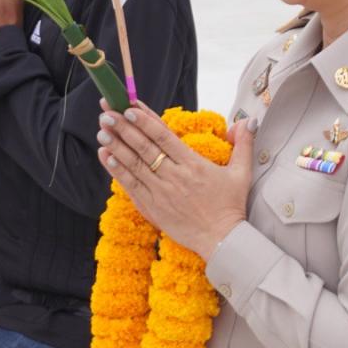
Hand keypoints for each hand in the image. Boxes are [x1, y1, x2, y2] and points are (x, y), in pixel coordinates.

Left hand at [96, 100, 253, 260]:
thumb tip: (246, 121)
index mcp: (194, 165)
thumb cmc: (231, 206)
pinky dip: (118, 171)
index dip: (146, 121)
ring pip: (135, 165)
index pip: (165, 137)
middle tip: (107, 113)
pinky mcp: (153, 208)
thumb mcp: (242, 173)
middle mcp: (175, 177)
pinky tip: (107, 157)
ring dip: (117, 147)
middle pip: (145, 148)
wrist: (221, 240)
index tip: (130, 108)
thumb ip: (243, 144)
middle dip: (124, 128)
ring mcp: (161, 193)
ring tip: (102, 131)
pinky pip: (132, 186)